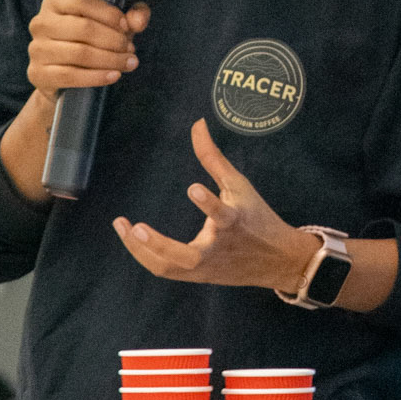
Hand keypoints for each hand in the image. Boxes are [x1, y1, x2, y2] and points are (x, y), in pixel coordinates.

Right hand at [26, 0, 150, 101]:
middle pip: (82, 28)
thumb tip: (138, 20)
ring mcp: (36, 48)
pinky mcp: (37, 73)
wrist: (59, 76)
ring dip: (110, 59)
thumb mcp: (111, 24)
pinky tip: (114, 75)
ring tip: (128, 63)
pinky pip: (70, 75)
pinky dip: (96, 77)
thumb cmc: (88, 41)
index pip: (80, 0)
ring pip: (79, 53)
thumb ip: (131, 16)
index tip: (126, 26)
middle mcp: (41, 23)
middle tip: (130, 49)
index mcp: (55, 2)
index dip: (107, 13)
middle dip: (113, 40)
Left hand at [113, 118, 311, 290]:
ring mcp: (206, 267)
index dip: (209, 203)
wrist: (278, 260)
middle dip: (159, 244)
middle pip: (185, 256)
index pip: (223, 215)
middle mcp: (217, 249)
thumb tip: (197, 123)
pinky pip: (166, 270)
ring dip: (142, 250)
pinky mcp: (198, 276)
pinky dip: (146, 255)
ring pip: (168, 267)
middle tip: (135, 227)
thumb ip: (213, 157)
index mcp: (234, 223)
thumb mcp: (239, 185)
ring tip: (122, 226)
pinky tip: (132, 238)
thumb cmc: (256, 217)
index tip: (193, 187)